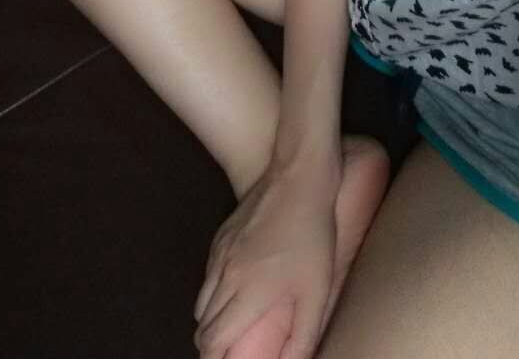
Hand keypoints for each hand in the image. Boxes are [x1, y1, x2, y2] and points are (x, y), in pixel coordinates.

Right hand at [193, 161, 338, 358]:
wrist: (299, 177)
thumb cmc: (313, 236)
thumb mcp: (316, 292)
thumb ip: (302, 337)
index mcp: (247, 295)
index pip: (212, 341)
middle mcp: (225, 276)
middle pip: (203, 325)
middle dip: (212, 343)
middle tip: (231, 349)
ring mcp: (220, 253)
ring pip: (202, 301)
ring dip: (212, 318)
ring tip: (233, 322)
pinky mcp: (221, 235)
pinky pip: (208, 274)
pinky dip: (214, 290)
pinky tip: (236, 287)